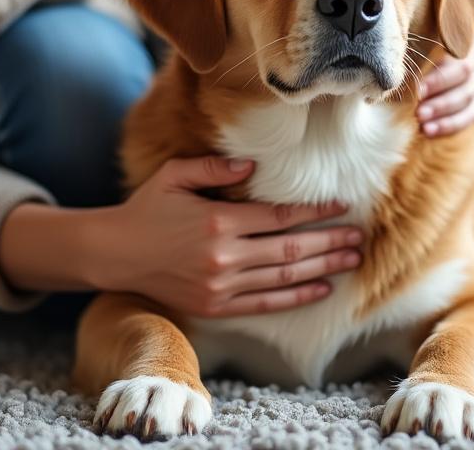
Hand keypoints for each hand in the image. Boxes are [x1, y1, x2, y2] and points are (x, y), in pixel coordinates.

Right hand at [90, 156, 363, 317]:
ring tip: (351, 260)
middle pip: (291, 249)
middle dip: (329, 242)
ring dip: (322, 268)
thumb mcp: (175, 176)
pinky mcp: (216, 306)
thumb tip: (254, 167)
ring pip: (284, 277)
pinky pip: (266, 303)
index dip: (313, 212)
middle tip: (359, 236)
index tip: (340, 206)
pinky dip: (297, 296)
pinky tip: (321, 288)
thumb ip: (214, 169)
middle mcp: (224, 257)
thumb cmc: (146, 209)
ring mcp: (221, 286)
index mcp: (217, 222)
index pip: (279, 217)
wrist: (114, 255)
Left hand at [416, 40, 473, 136]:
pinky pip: (468, 117)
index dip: (438, 79)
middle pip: (464, 83)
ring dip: (443, 115)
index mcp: (462, 45)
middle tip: (419, 112)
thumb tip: (395, 71)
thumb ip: (413, 56)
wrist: (420, 69)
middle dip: (440, 100)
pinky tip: (429, 131)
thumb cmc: (413, 55)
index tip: (418, 91)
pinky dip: (449, 125)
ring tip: (422, 124)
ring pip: (467, 101)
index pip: (456, 62)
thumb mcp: (415, 50)